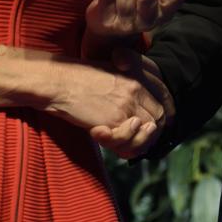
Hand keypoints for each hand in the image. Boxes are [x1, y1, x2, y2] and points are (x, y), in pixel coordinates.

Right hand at [0, 46, 166, 154]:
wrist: (58, 81)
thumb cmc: (78, 78)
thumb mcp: (110, 75)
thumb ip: (126, 90)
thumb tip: (136, 114)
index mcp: (137, 78)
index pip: (162, 103)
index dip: (160, 119)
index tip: (149, 129)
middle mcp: (136, 91)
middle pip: (159, 119)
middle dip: (150, 134)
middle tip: (133, 141)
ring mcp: (126, 106)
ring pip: (147, 133)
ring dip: (136, 143)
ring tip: (121, 142)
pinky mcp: (113, 120)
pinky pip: (128, 142)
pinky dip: (120, 146)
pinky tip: (103, 137)